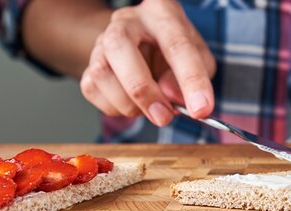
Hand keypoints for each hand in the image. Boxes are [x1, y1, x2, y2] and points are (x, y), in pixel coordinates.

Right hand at [80, 0, 215, 125]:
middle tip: (164, 116)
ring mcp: (102, 41)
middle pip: (119, 46)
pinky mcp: (90, 63)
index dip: (191, 80)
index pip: (176, 44)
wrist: (147, 43)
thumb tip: (172, 97)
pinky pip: (92, 89)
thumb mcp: (199, 57)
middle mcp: (127, 21)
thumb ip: (196, 74)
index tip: (201, 109)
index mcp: (161, 14)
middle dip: (142, 89)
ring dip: (128, 103)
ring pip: (101, 72)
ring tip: (152, 110)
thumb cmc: (176, 50)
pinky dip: (114, 107)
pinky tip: (133, 106)